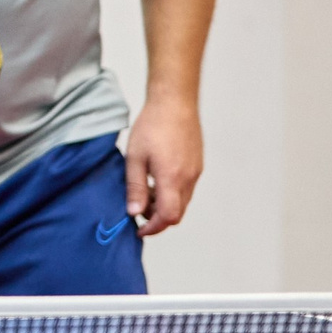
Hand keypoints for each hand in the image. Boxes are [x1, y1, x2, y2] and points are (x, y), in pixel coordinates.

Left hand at [124, 94, 202, 235]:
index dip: (153, 228)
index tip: (138, 229)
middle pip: (177, 213)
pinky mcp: (197, 165)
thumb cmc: (152, 126)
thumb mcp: (135, 157)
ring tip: (144, 194)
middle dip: (157, 219)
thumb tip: (134, 212)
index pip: (169, 217)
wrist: (175, 103)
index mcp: (172, 178)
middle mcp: (188, 179)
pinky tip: (156, 181)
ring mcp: (196, 172)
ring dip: (164, 206)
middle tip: (137, 212)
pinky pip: (186, 189)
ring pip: (182, 202)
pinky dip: (172, 194)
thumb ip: (135, 187)